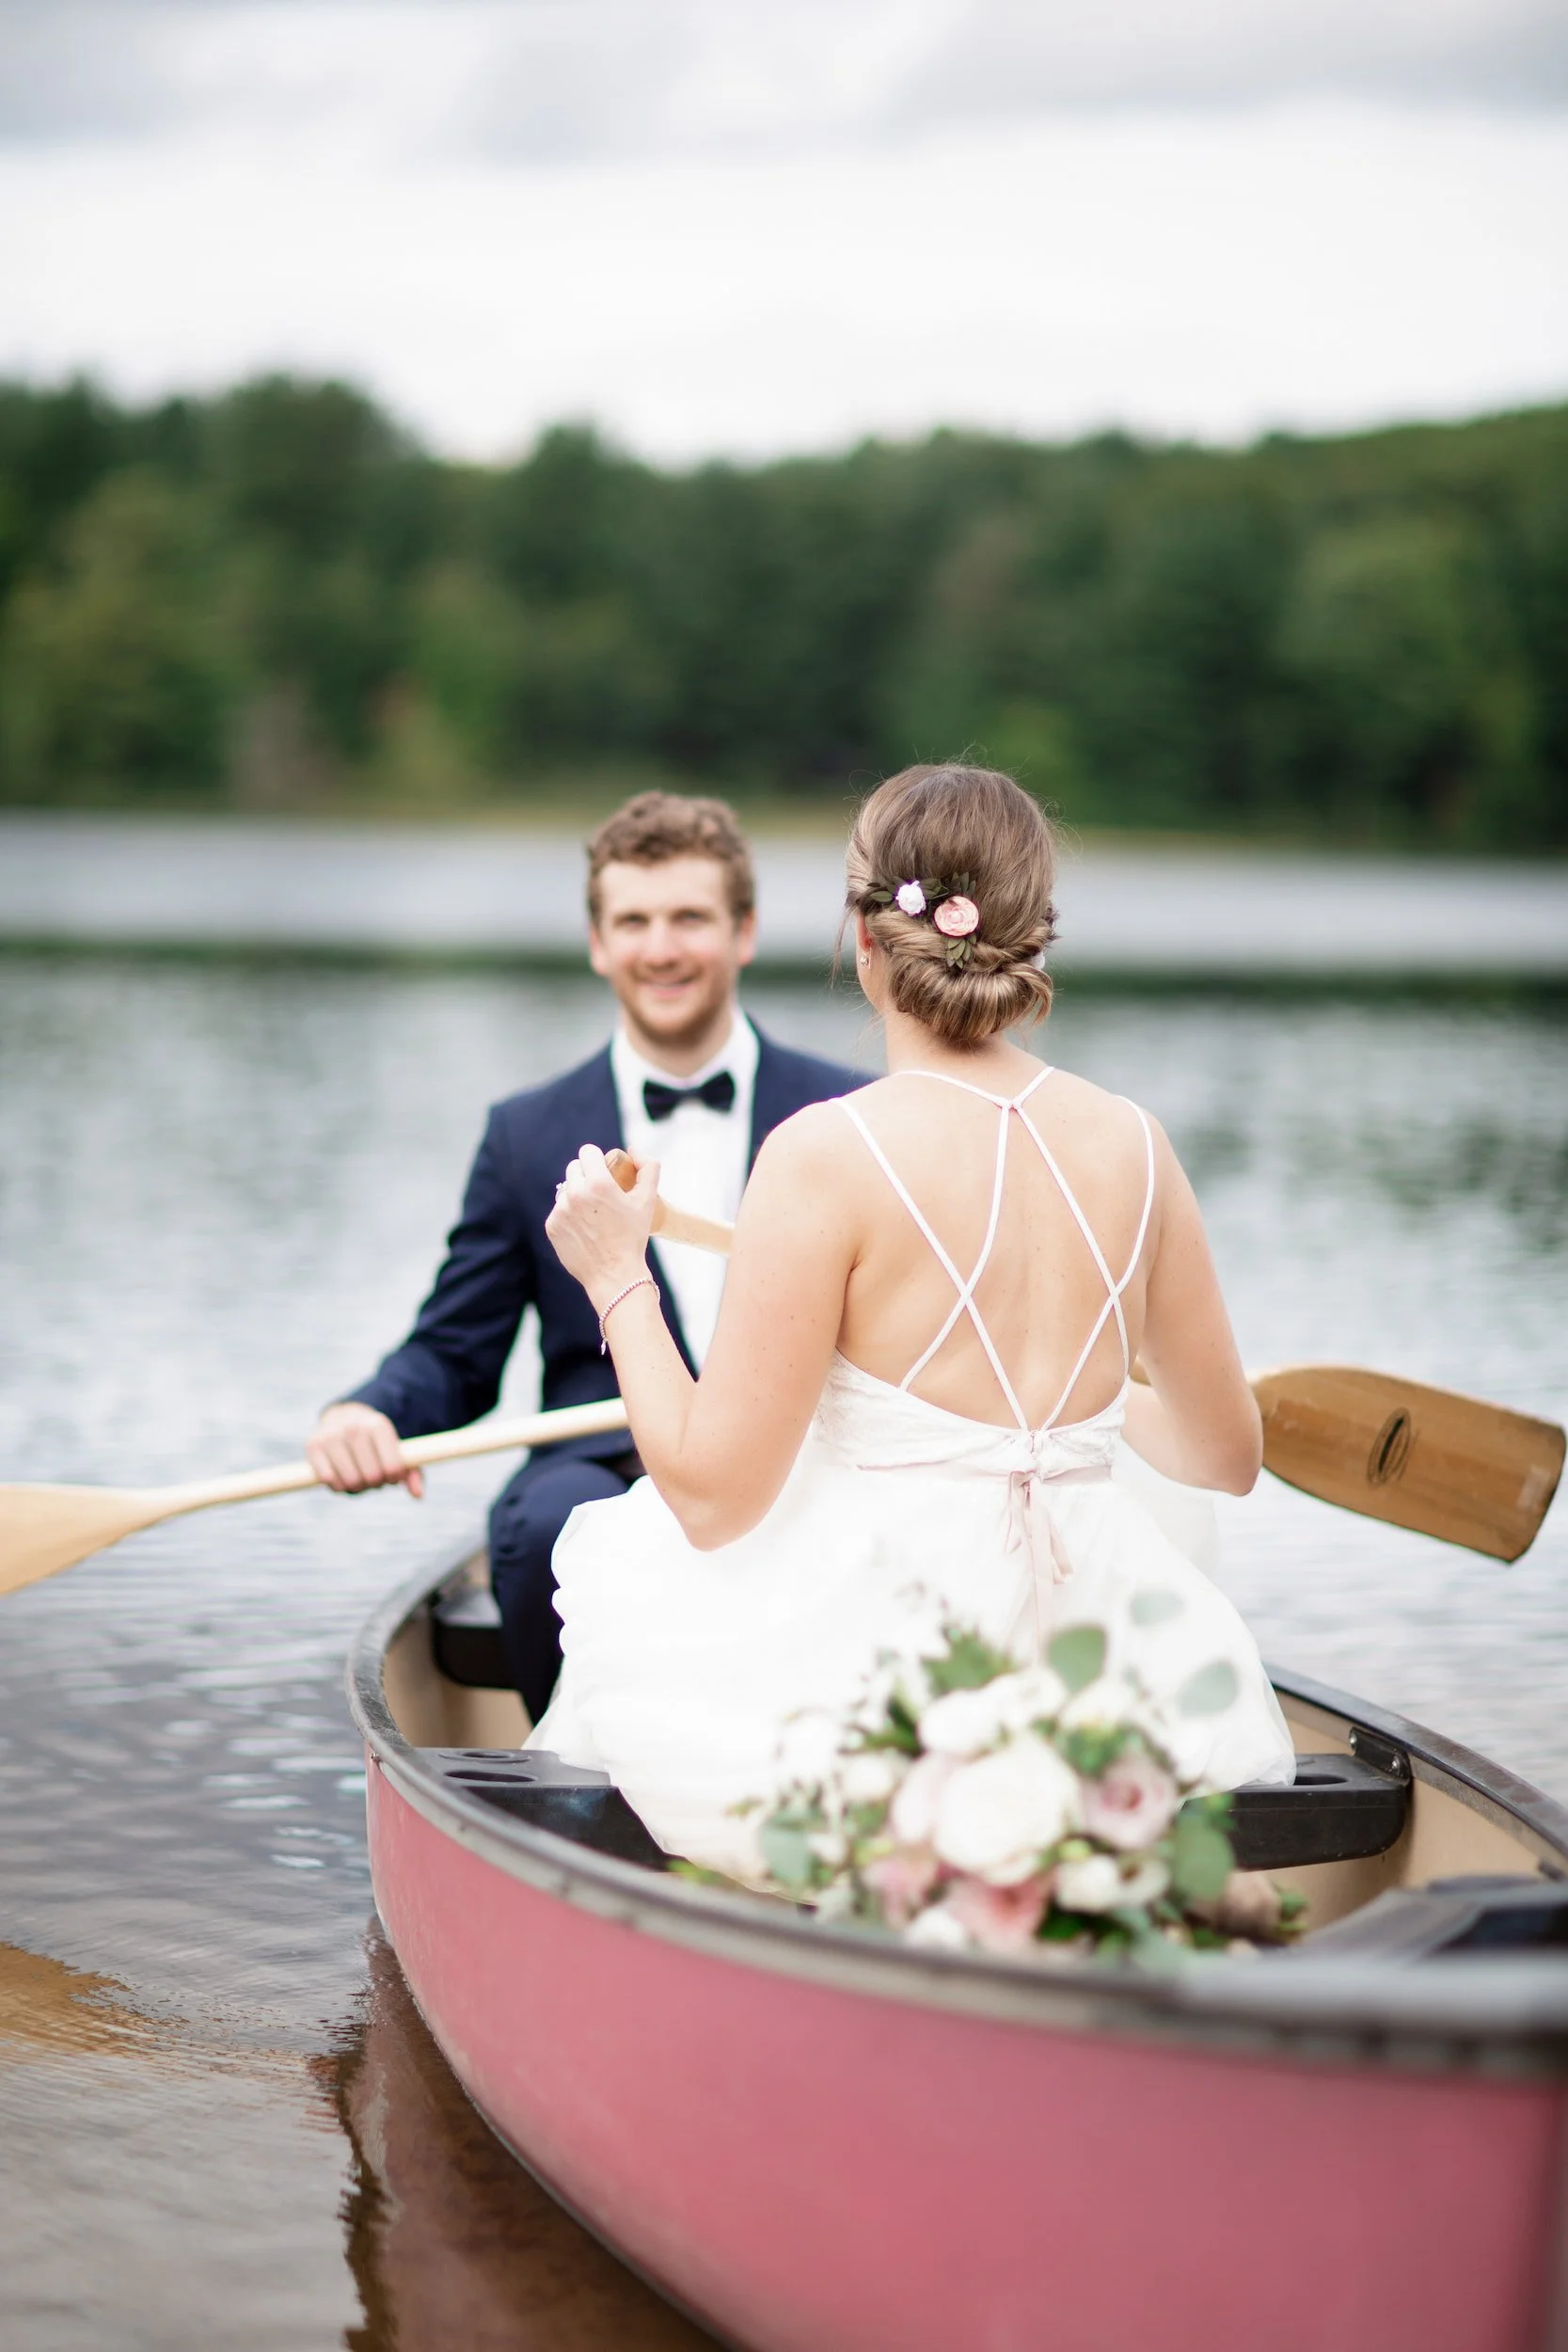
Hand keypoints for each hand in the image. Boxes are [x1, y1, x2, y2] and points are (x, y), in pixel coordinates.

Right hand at [306, 1401, 423, 1498]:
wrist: (343, 1417)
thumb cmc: (375, 1441)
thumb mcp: (395, 1448)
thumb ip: (411, 1472)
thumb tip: (418, 1495)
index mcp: (378, 1425)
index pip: (392, 1466)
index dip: (393, 1478)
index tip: (391, 1476)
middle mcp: (354, 1428)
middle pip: (371, 1477)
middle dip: (375, 1483)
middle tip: (374, 1478)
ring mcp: (331, 1435)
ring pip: (350, 1480)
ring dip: (357, 1487)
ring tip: (359, 1477)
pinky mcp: (313, 1445)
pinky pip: (328, 1479)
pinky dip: (337, 1485)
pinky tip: (342, 1476)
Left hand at [545, 1143, 658, 1306]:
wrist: (615, 1275)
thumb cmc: (634, 1237)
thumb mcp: (648, 1200)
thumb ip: (648, 1168)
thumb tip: (632, 1150)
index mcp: (597, 1183)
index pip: (587, 1152)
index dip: (596, 1158)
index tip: (602, 1168)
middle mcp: (575, 1194)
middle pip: (574, 1168)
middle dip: (586, 1175)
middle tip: (599, 1191)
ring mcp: (560, 1211)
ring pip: (565, 1190)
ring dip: (576, 1194)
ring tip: (592, 1212)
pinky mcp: (552, 1226)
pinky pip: (559, 1210)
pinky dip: (569, 1214)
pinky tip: (583, 1226)